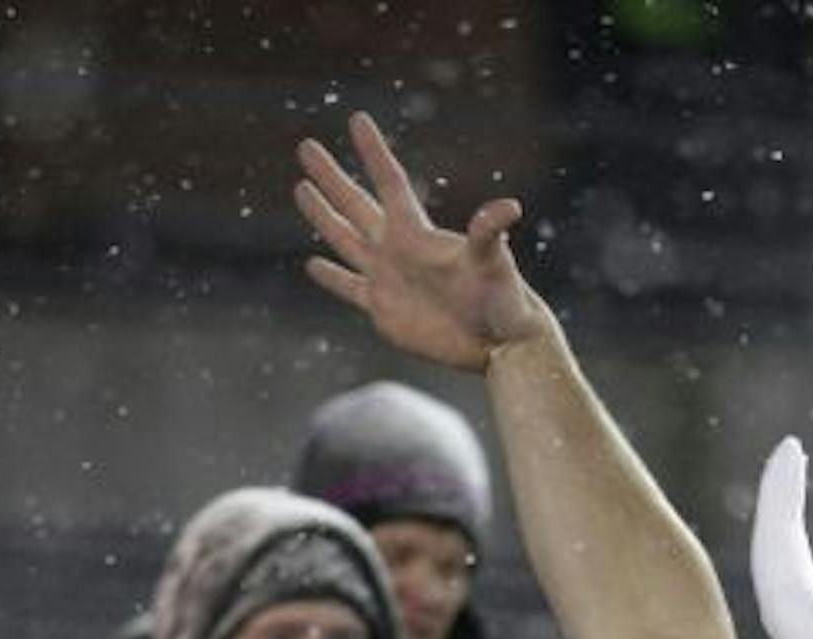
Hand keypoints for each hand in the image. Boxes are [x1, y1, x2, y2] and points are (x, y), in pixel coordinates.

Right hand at [294, 112, 558, 371]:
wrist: (501, 345)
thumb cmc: (504, 300)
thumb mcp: (494, 263)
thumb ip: (489, 234)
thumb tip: (510, 206)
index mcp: (418, 234)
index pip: (390, 183)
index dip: (374, 152)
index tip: (358, 119)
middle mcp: (398, 251)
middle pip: (356, 205)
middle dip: (331, 177)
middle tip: (306, 146)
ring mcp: (388, 279)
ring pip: (346, 240)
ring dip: (323, 215)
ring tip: (301, 188)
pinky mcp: (384, 310)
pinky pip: (350, 289)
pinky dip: (331, 278)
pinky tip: (313, 264)